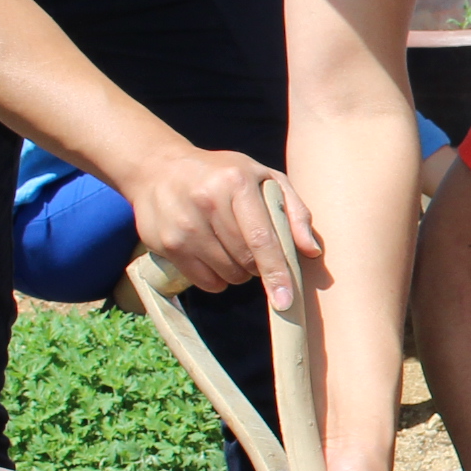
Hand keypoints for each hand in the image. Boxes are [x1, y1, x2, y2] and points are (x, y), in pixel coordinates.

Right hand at [125, 144, 312, 307]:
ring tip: (228, 243)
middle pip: (246, 260)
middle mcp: (207, 201)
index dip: (276, 272)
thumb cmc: (223, 176)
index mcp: (236, 182)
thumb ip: (295, 211)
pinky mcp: (167, 244)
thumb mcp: (264, 178)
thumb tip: (312, 251)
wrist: (158, 170)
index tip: (286, 300)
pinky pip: (206, 282)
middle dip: (258, 264)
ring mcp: (184, 224)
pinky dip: (217, 277)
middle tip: (253, 245)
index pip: (261, 238)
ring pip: (228, 274)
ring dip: (238, 271)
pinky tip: (210, 253)